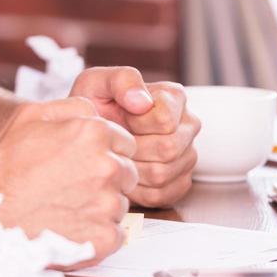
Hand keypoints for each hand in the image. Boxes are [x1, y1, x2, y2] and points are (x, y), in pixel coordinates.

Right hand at [0, 96, 137, 267]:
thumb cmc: (2, 167)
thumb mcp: (31, 116)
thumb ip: (73, 106)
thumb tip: (97, 109)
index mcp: (94, 133)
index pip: (125, 143)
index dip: (105, 153)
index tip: (81, 165)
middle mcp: (107, 166)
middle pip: (127, 172)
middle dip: (107, 179)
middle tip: (72, 187)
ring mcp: (107, 204)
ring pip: (120, 203)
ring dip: (101, 206)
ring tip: (65, 208)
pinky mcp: (103, 237)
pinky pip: (115, 233)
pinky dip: (98, 233)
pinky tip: (71, 228)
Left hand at [69, 66, 200, 207]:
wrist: (88, 137)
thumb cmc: (94, 108)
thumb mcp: (97, 83)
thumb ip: (122, 81)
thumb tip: (142, 102)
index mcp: (174, 97)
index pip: (165, 120)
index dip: (136, 124)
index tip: (122, 119)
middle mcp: (188, 124)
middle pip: (168, 149)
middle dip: (134, 149)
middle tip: (118, 143)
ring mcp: (187, 155)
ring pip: (163, 174)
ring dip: (133, 170)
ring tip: (120, 157)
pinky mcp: (180, 182)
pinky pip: (161, 195)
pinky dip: (137, 190)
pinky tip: (126, 173)